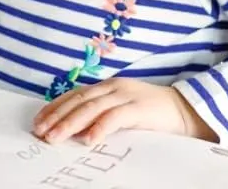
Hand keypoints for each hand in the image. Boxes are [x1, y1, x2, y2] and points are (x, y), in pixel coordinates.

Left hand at [33, 78, 214, 145]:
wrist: (188, 109)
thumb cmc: (152, 114)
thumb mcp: (122, 110)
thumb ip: (101, 115)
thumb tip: (75, 130)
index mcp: (107, 87)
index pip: (74, 95)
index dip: (54, 107)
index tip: (38, 121)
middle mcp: (113, 88)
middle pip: (78, 100)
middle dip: (56, 116)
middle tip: (40, 132)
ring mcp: (126, 96)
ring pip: (91, 108)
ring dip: (70, 123)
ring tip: (55, 137)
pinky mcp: (140, 108)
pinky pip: (115, 117)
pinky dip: (100, 127)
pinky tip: (88, 139)